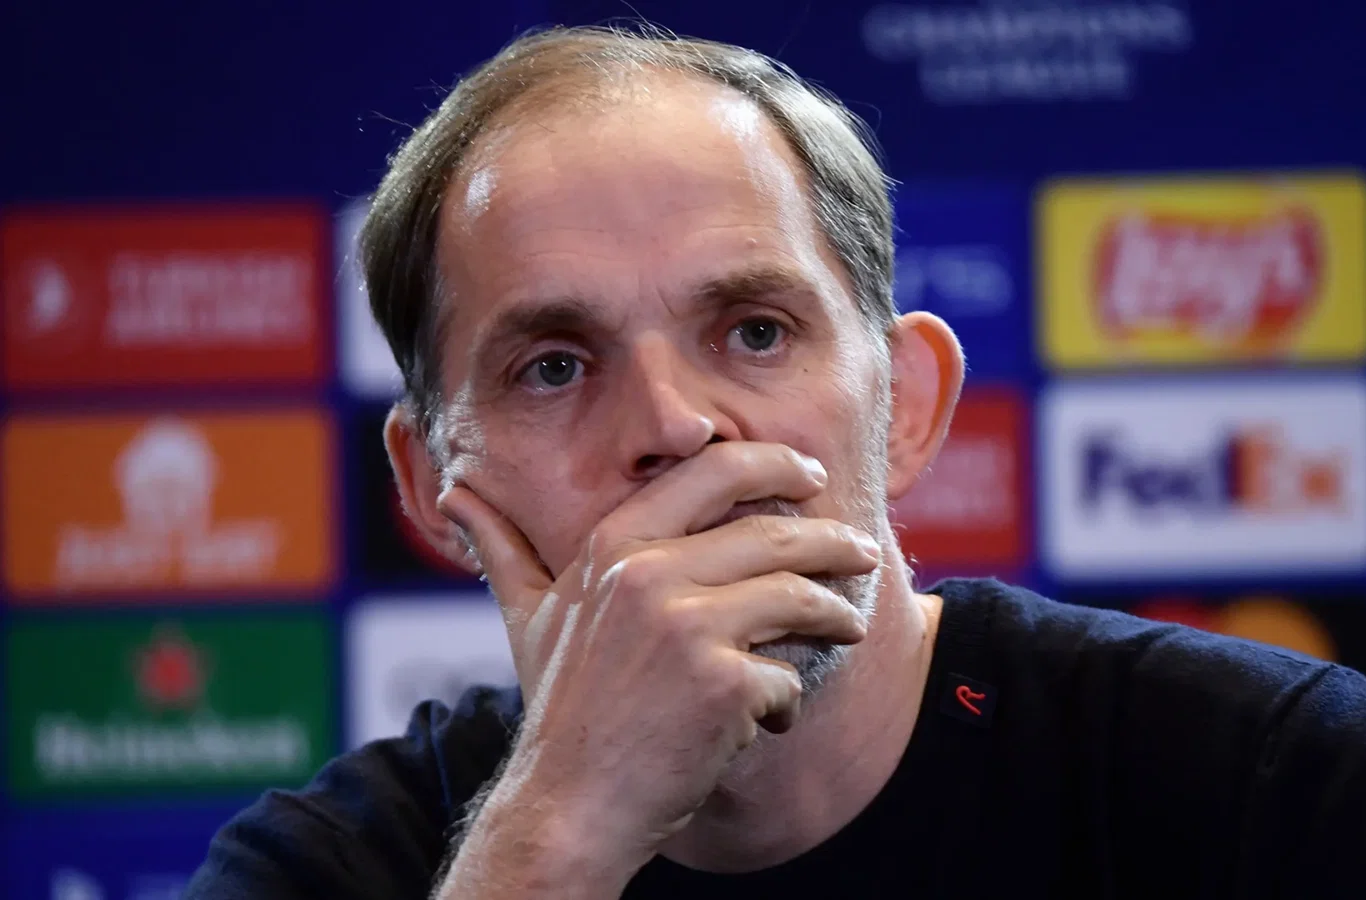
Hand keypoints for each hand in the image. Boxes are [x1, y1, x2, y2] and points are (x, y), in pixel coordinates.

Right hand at [437, 441, 880, 875]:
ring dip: (837, 612)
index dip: (772, 464)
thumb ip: (504, 549)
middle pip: (775, 532)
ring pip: (798, 596)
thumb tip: (457, 492)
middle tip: (863, 550)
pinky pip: (788, 676)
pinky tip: (774, 719)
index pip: (712, 471)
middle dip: (833, 540)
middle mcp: (650, 573)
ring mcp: (688, 627)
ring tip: (850, 624)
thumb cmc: (560, 711)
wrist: (569, 807)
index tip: (809, 475)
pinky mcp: (723, 684)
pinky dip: (789, 701)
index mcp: (614, 545)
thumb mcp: (528, 619)